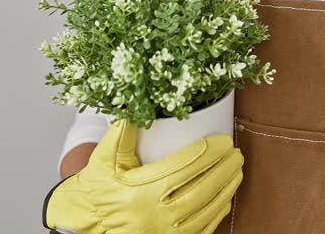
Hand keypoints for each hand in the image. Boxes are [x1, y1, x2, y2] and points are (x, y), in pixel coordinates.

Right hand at [43, 118, 242, 233]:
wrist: (87, 223)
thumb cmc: (97, 190)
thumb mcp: (103, 158)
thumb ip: (121, 132)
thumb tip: (137, 104)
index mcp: (142, 191)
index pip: (186, 167)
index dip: (209, 152)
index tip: (223, 140)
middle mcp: (157, 214)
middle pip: (203, 187)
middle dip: (224, 168)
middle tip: (236, 152)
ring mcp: (166, 231)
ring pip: (206, 208)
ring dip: (226, 188)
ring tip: (236, 170)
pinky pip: (202, 228)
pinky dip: (217, 211)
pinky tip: (225, 196)